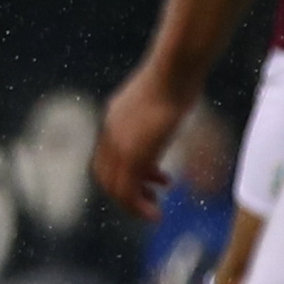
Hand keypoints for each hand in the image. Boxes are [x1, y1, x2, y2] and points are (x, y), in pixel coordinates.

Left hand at [92, 64, 188, 220]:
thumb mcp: (160, 94)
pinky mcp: (134, 153)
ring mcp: (120, 145)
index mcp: (114, 119)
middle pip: (107, 176)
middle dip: (126, 194)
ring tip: (153, 213)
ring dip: (133, 206)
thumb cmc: (176, 75)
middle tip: (149, 201)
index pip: (107, 158)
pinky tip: (156, 213)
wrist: (174, 70)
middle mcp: (110, 134)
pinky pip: (129, 190)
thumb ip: (157, 108)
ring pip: (116, 188)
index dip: (124, 174)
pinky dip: (139, 206)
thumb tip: (174, 104)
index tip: (150, 180)